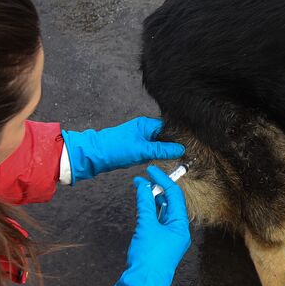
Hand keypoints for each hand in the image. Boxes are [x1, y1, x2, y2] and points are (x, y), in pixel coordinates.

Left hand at [61, 117, 184, 183]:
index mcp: (146, 124)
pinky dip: (156, 155)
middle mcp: (144, 129)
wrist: (95, 155)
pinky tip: (161, 161)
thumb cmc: (116, 148)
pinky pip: (151, 151)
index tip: (189, 147)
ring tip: (176, 159)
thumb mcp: (142, 150)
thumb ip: (162, 150)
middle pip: (164, 137)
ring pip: (158, 145)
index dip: (178, 137)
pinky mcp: (136, 148)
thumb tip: (180, 149)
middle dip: (172, 146)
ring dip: (164, 152)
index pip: (168, 129)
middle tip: (185, 155)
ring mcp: (140, 139)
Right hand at [111, 166, 191, 285]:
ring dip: (153, 200)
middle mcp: (178, 231)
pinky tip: (142, 205)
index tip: (151, 170)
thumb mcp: (146, 226)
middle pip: (171, 203)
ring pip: (163, 212)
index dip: (163, 181)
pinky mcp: (160, 243)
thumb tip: (143, 186)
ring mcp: (170, 238)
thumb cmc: (148, 258)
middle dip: (158, 189)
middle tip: (143, 179)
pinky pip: (158, 222)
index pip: (175, 196)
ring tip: (141, 189)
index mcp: (181, 226)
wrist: (143, 284)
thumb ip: (145, 204)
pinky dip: (150, 212)